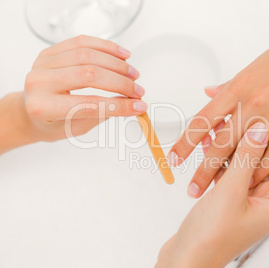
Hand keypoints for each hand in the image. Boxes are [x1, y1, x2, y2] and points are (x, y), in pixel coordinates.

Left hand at [22, 35, 146, 142]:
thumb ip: (103, 113)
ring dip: (117, 64)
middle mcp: (40, 82)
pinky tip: (123, 56)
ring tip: (133, 74)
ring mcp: (44, 63)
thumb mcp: (77, 127)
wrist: (30, 110)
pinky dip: (106, 47)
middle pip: (89, 75)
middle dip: (120, 83)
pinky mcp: (51, 51)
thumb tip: (133, 103)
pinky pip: (82, 42)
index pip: (90, 104)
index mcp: (44, 107)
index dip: (119, 106)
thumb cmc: (52, 122)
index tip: (140, 106)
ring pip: (87, 55)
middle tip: (138, 91)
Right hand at [156, 122, 268, 267]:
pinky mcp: (230, 202)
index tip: (264, 114)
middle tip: (238, 115)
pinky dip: (220, 161)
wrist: (186, 261)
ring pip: (244, 165)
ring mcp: (247, 201)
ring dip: (231, 148)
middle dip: (248, 138)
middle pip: (265, 160)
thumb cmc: (211, 236)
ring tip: (217, 126)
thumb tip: (260, 129)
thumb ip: (246, 158)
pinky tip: (207, 144)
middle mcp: (266, 200)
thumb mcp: (230, 192)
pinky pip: (230, 174)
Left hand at [167, 10, 268, 197]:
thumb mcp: (254, 67)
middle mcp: (253, 102)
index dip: (185, 142)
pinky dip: (263, 169)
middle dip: (204, 170)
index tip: (174, 158)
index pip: (203, 120)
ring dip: (232, 176)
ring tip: (219, 192)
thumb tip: (208, 94)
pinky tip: (253, 181)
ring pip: (248, 153)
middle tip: (192, 189)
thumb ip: (230, 86)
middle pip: (221, 143)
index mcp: (238, 88)